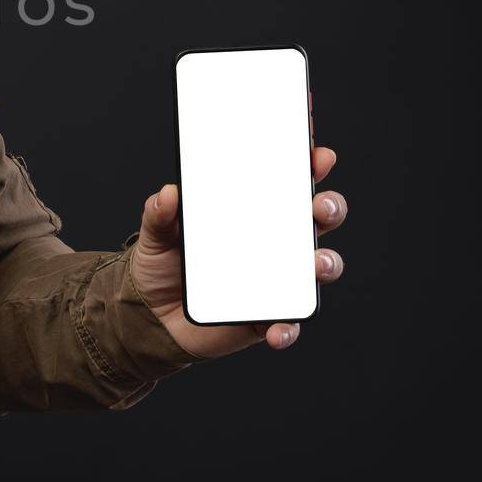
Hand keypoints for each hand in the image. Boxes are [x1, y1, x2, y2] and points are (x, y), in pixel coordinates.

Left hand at [129, 146, 343, 358]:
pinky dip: (289, 326)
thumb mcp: (156, 233)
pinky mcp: (268, 315)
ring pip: (319, 266)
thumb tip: (168, 193)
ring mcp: (277, 278)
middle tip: (319, 204)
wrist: (152, 317)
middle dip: (329, 205)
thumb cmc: (162, 264)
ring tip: (316, 262)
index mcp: (252, 211)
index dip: (308, 163)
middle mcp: (274, 241)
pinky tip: (277, 329)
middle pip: (317, 217)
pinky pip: (289, 321)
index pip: (288, 181)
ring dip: (327, 262)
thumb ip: (159, 213)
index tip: (318, 152)